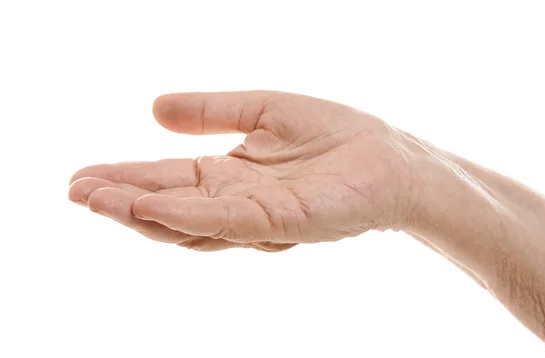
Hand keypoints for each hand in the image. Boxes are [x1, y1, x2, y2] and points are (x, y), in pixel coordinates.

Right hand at [69, 91, 416, 251]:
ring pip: (191, 223)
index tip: (83, 177)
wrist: (389, 158)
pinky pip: (230, 221)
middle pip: (170, 207)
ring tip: (99, 201)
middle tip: (76, 193)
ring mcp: (258, 217)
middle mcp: (236, 202)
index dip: (126, 179)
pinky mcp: (284, 223)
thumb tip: (153, 108)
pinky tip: (154, 209)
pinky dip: (190, 217)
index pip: (168, 180)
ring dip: (143, 214)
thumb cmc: (335, 136)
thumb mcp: (263, 111)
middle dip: (122, 202)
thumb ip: (212, 111)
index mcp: (230, 176)